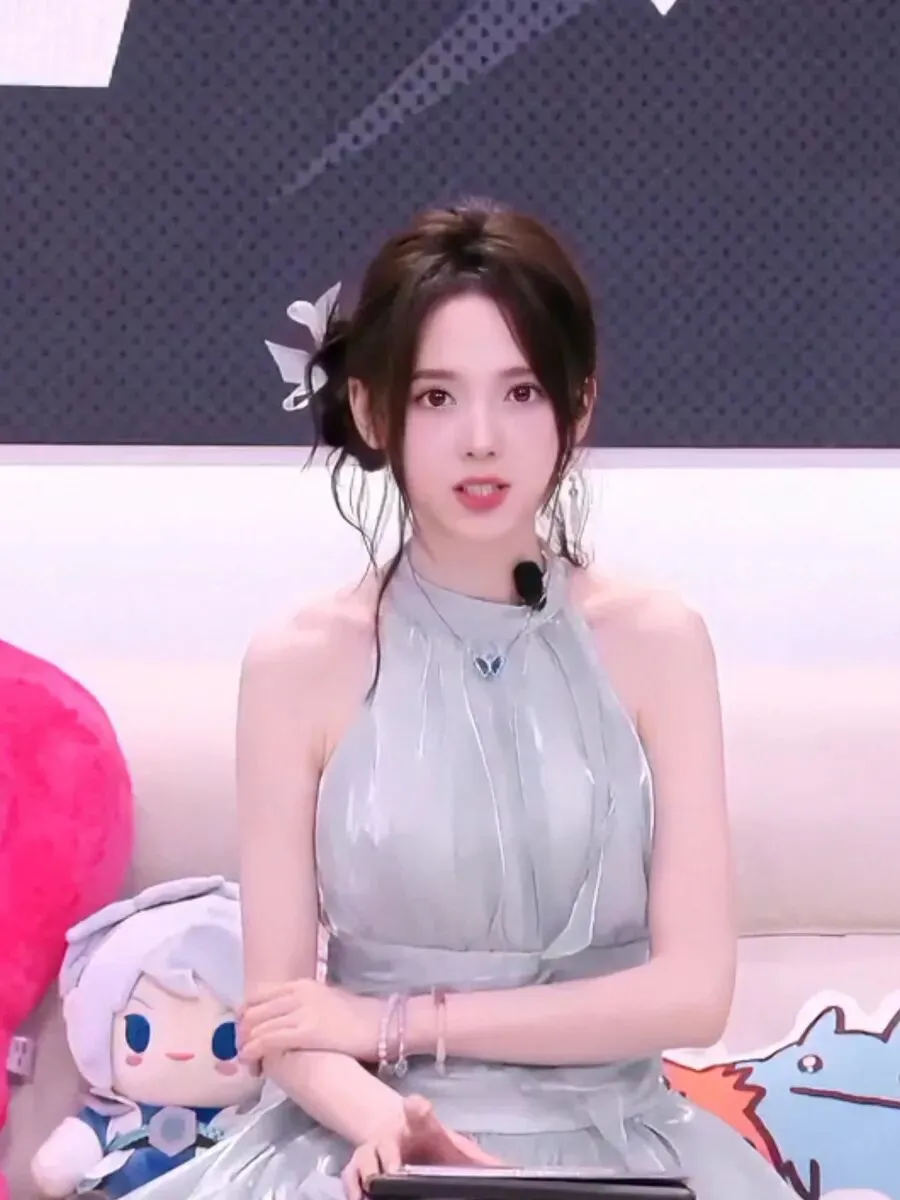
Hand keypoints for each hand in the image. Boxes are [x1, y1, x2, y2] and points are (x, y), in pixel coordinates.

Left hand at [238, 979, 380, 1062]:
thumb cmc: (356, 1015)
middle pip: (253, 1010)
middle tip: (241, 1050)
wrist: (379, 1023)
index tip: (242, 1031)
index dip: (244, 1014)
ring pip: (258, 1026)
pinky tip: (253, 1063)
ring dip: (245, 1045)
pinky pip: (269, 1040)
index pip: (258, 995)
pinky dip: (255, 1051)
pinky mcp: (306, 1031)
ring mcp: (301, 1011)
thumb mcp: (326, 1000)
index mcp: (301, 984)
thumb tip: (287, 1017)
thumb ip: (304, 1004)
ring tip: (246, 1061)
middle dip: (241, 1032)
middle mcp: (297, 993)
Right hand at [343, 1095, 503, 1199]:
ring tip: (370, 1190)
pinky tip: (360, 1199)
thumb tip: (510, 1170)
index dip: (417, 1109)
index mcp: (417, 1126)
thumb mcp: (454, 1147)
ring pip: (362, 1158)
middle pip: (384, 1140)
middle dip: (386, 1153)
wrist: (396, 1133)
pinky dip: (352, 1189)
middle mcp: (391, 1136)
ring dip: (365, 1174)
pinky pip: (350, 1177)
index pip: (417, 1111)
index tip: (417, 1106)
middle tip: (394, 1170)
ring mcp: (371, 1151)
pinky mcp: (357, 1168)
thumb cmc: (429, 1141)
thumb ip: (478, 1160)